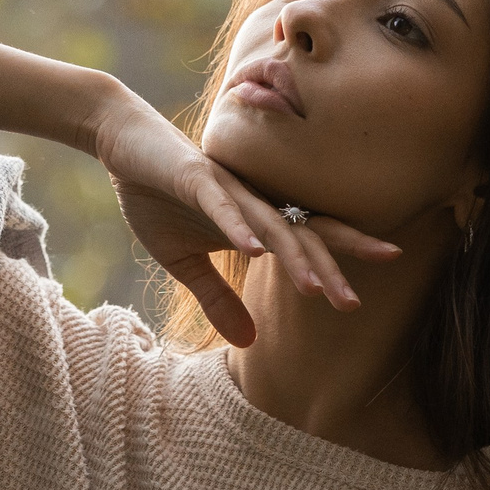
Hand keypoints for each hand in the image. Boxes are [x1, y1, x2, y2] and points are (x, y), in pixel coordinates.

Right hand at [82, 89, 399, 346]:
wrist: (126, 146)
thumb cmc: (160, 198)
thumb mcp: (186, 263)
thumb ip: (219, 299)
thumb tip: (250, 344)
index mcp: (257, 219)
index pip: (307, 243)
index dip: (338, 263)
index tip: (363, 296)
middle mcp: (254, 201)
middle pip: (301, 234)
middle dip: (330, 268)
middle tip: (354, 304)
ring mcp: (227, 188)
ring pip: (269, 223)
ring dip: (292, 256)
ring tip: (314, 288)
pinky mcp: (195, 178)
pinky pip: (220, 206)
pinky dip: (237, 228)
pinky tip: (253, 251)